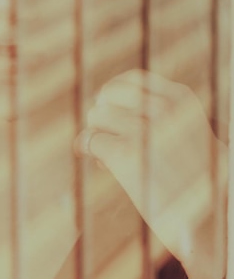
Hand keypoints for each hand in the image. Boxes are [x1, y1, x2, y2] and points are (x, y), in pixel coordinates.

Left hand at [76, 69, 226, 277]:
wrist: (213, 221)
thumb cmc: (198, 180)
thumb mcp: (188, 132)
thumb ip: (159, 115)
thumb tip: (102, 106)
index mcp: (181, 99)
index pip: (134, 78)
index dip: (114, 91)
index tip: (108, 105)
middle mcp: (164, 109)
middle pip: (109, 94)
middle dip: (102, 112)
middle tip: (105, 133)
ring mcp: (145, 130)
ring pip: (97, 116)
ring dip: (96, 134)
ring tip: (107, 156)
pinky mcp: (127, 156)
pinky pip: (91, 140)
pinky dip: (86, 150)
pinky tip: (99, 162)